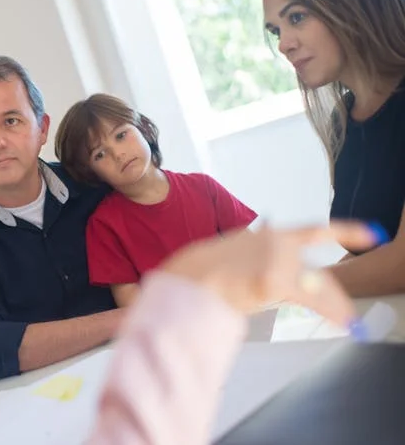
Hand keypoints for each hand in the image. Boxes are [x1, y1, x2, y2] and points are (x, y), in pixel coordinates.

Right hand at [159, 221, 382, 326]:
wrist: (184, 279)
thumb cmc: (195, 273)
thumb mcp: (225, 256)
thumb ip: (248, 259)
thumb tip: (257, 276)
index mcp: (265, 236)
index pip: (313, 231)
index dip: (346, 231)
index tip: (371, 233)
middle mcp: (276, 242)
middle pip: (318, 270)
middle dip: (334, 294)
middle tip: (345, 312)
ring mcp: (276, 259)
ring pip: (319, 286)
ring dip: (335, 306)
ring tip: (346, 321)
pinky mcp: (275, 280)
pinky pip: (314, 300)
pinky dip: (334, 313)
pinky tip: (347, 324)